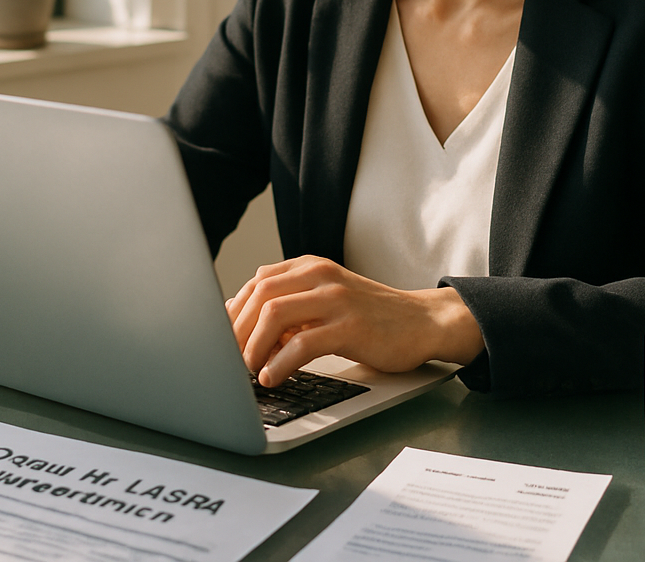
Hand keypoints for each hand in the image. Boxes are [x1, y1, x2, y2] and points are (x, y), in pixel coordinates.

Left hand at [225, 255, 484, 386]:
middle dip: (236, 331)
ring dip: (252, 346)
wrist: (423, 322)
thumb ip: (291, 309)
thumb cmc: (371, 319)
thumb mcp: (326, 304)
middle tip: (228, 361)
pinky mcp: (351, 325)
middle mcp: (321, 276)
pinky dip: (280, 363)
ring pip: (275, 314)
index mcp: (310, 267)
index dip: (233, 313)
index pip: (256, 283)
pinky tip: (272, 378)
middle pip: (260, 295)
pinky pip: (303, 343)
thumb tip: (241, 328)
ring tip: (247, 371)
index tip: (221, 341)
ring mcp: (336, 298)